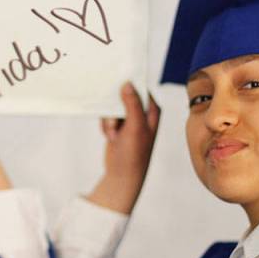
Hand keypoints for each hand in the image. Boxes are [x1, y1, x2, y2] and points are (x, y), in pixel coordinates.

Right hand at [86, 82, 159, 213]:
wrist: (122, 175)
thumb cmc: (134, 153)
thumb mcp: (135, 126)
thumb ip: (132, 104)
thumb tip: (127, 84)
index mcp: (152, 110)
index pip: (140, 88)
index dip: (129, 85)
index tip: (117, 82)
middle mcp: (142, 113)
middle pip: (124, 96)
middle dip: (114, 108)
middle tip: (115, 121)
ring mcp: (130, 120)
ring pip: (113, 107)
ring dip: (109, 120)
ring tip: (114, 134)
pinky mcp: (119, 126)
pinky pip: (108, 117)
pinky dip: (106, 126)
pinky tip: (110, 137)